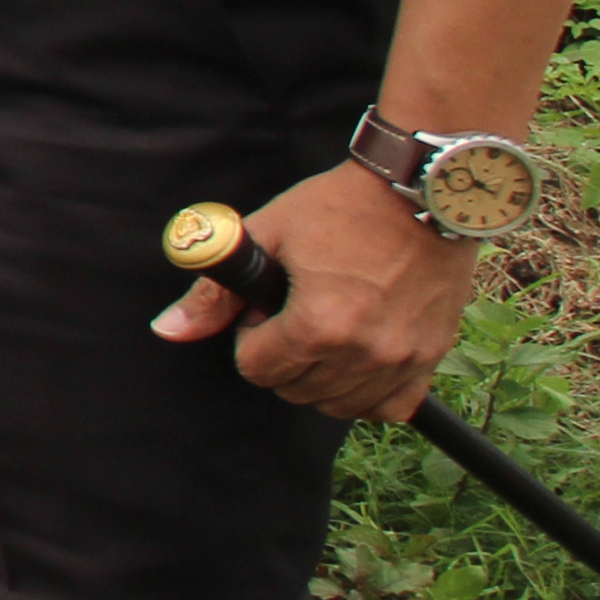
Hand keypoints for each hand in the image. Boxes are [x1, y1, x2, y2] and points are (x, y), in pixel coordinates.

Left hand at [152, 158, 476, 421]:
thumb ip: (214, 293)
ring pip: (338, 405)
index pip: (256, 369)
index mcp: (319, 324)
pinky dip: (366, 394)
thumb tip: (168, 330)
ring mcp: (403, 358)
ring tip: (324, 329)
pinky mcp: (431, 356)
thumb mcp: (267, 235)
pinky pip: (390, 407)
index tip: (265, 308)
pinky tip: (355, 362)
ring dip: (318, 378)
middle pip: (295, 390)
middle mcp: (364, 351)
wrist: (421, 192)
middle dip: (280, 358)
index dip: (249, 336)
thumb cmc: (341, 207)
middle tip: (294, 314)